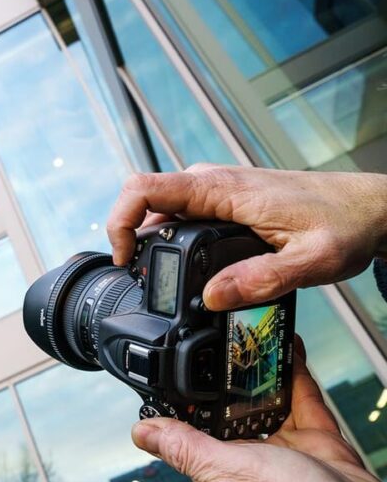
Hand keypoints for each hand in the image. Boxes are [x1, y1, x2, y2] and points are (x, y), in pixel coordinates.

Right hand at [106, 165, 386, 309]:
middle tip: (138, 276)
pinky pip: (179, 211)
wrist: (369, 207)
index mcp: (224, 190)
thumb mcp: (312, 261)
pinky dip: (165, 236)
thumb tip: (211, 298)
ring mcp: (216, 189)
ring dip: (145, 237)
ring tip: (153, 274)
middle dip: (127, 235)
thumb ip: (261, 280)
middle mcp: (213, 183)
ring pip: (159, 205)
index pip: (145, 187)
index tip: (123, 258)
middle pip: (143, 197)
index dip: (119, 221)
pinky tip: (176, 262)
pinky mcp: (223, 199)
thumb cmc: (345, 223)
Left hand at [130, 337, 386, 481]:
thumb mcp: (233, 472)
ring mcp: (286, 455)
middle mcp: (250, 462)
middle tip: (225, 338)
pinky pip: (305, 402)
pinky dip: (297, 375)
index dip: (191, 395)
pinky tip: (288, 350)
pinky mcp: (320, 448)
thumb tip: (141, 433)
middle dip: (231, 376)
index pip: (195, 425)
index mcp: (219, 472)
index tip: (184, 361)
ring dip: (264, 370)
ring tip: (254, 334)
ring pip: (269, 400)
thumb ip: (189, 448)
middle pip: (234, 407)